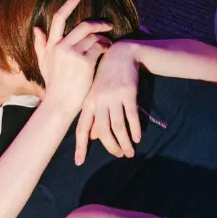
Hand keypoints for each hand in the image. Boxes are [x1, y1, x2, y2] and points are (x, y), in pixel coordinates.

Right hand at [37, 0, 111, 112]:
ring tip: (109, 45)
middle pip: (84, 25)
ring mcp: (74, 54)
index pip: (59, 18)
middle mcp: (62, 46)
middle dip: (99, 23)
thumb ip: (40, 46)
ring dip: (104, 39)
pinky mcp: (85, 62)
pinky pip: (100, 48)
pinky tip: (109, 52)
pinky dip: (106, 48)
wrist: (60, 103)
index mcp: (52, 45)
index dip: (69, 4)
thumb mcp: (44, 64)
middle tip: (109, 24)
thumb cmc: (54, 85)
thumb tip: (36, 28)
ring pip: (94, 37)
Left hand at [75, 42, 141, 164]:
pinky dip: (135, 129)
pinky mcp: (128, 93)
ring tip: (130, 152)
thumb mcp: (96, 95)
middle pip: (103, 131)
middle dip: (111, 147)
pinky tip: (137, 138)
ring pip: (118, 126)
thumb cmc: (106, 77)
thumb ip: (93, 116)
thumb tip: (93, 137)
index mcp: (88, 103)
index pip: (81, 129)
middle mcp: (98, 101)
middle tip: (119, 156)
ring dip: (124, 142)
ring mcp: (113, 97)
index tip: (79, 162)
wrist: (121, 55)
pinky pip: (131, 116)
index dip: (80, 146)